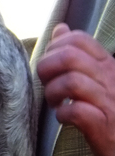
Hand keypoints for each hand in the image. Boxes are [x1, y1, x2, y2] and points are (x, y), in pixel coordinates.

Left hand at [37, 23, 114, 155]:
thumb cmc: (110, 111)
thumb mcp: (97, 78)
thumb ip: (79, 54)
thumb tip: (60, 29)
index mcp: (107, 65)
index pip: (78, 39)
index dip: (55, 50)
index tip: (52, 68)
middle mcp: (110, 79)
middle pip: (69, 57)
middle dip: (47, 69)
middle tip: (48, 85)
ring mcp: (108, 102)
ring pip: (71, 81)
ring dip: (53, 93)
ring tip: (56, 104)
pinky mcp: (103, 126)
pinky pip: (77, 111)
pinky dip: (63, 115)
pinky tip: (64, 119)